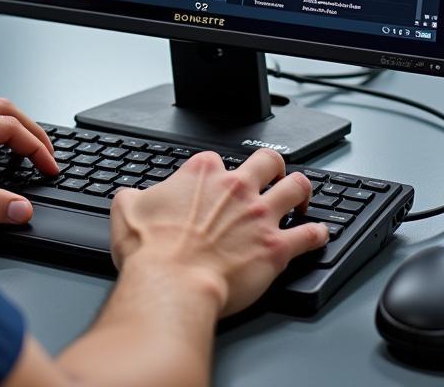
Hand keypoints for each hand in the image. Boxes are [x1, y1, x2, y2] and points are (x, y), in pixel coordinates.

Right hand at [109, 148, 327, 316]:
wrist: (172, 285)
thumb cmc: (151, 253)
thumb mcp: (126, 210)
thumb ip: (133, 195)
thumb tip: (132, 196)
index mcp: (201, 174)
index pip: (216, 158)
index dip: (215, 171)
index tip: (214, 184)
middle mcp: (235, 187)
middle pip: (268, 160)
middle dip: (272, 167)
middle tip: (271, 177)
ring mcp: (259, 216)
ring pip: (297, 187)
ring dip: (301, 191)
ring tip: (301, 197)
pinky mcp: (276, 248)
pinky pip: (310, 234)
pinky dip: (317, 233)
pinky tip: (318, 234)